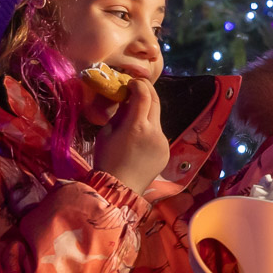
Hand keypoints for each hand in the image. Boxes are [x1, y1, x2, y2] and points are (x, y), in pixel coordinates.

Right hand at [93, 79, 169, 195]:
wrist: (119, 189)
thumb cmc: (106, 161)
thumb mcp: (106, 134)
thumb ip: (119, 114)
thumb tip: (127, 101)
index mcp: (137, 126)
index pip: (144, 95)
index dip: (138, 84)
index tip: (131, 82)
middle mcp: (154, 132)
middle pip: (156, 101)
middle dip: (148, 90)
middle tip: (138, 86)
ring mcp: (163, 142)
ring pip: (158, 118)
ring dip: (148, 112)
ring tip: (135, 115)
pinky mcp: (167, 151)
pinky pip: (159, 134)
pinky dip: (150, 129)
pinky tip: (139, 138)